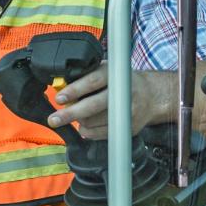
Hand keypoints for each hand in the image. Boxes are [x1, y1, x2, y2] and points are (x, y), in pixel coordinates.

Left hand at [47, 64, 161, 139]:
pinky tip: (86, 125)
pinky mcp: (126, 127)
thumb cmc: (122, 82)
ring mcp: (126, 112)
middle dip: (70, 114)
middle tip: (54, 119)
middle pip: (92, 107)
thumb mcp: (107, 71)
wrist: (151, 96)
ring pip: (92, 122)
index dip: (74, 90)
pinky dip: (88, 131)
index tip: (60, 98)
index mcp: (115, 75)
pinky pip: (98, 134)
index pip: (92, 82)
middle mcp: (122, 93)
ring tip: (77, 115)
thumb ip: (87, 76)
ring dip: (79, 121)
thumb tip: (62, 87)